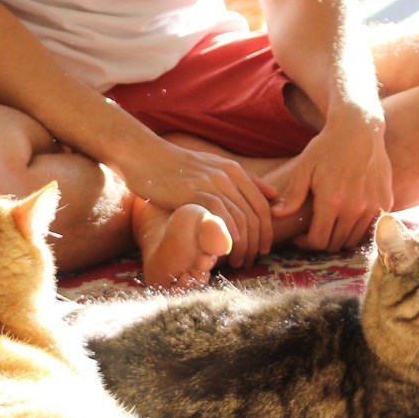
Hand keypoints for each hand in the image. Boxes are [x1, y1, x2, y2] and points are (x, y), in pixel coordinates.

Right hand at [129, 143, 276, 266]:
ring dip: (243, 246)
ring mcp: (212, 182)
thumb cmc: (177, 166)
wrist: (145, 155)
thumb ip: (243, 180)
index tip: (263, 249)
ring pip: (240, 219)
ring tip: (238, 262)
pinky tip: (225, 250)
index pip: (262, 204)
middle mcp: (228, 175)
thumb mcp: (213, 167)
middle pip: (255, 214)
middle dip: (257, 242)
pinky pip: (220, 216)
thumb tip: (273, 194)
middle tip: (251, 261)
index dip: (267, 230)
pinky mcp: (195, 191)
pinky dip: (227, 235)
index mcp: (234, 169)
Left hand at [270, 114, 392, 251]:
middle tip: (313, 230)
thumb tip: (276, 215)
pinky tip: (348, 213)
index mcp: (332, 202)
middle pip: (335, 244)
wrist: (360, 128)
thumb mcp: (305, 168)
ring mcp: (374, 206)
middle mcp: (355, 208)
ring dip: (340, 236)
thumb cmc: (327, 147)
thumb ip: (293, 195)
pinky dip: (358, 226)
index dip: (306, 243)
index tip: (300, 237)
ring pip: (353, 239)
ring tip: (330, 223)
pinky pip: (370, 226)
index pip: (319, 241)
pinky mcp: (386, 201)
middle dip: (321, 242)